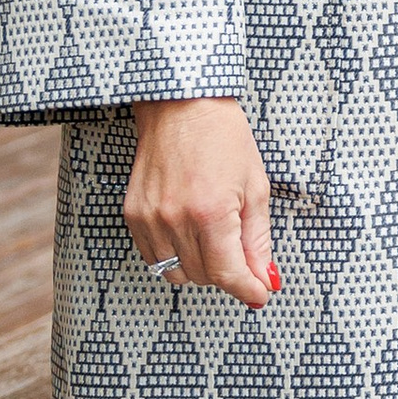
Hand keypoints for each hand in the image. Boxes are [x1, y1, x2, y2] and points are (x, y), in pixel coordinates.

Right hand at [127, 97, 276, 311]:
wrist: (182, 105)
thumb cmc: (224, 138)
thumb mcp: (255, 187)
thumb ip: (258, 239)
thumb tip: (264, 279)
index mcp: (211, 212)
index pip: (228, 274)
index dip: (248, 289)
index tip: (260, 293)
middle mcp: (175, 220)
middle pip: (204, 277)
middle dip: (228, 274)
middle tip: (243, 256)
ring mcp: (150, 219)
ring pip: (177, 273)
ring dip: (201, 268)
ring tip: (215, 239)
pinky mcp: (133, 214)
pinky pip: (154, 258)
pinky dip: (174, 256)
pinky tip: (189, 234)